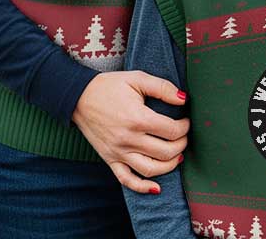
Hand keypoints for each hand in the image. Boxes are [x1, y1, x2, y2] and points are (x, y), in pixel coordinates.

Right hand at [72, 71, 189, 192]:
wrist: (80, 97)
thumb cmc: (111, 86)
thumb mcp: (138, 78)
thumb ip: (163, 88)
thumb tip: (183, 99)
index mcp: (138, 118)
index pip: (171, 131)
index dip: (184, 127)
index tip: (186, 121)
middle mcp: (128, 139)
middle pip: (165, 152)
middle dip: (181, 145)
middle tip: (184, 137)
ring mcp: (118, 153)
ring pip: (150, 170)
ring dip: (169, 166)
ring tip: (177, 155)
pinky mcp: (110, 160)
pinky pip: (127, 180)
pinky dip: (142, 187)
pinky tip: (156, 187)